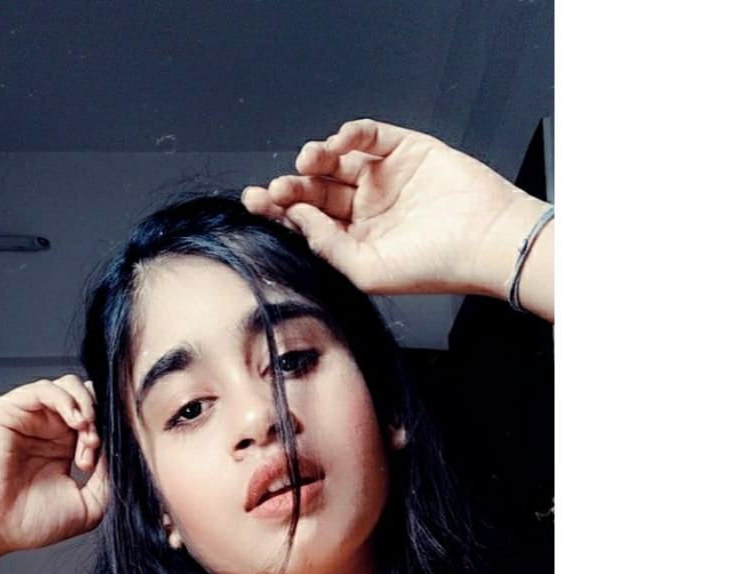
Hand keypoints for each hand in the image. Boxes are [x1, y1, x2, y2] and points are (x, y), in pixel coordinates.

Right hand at [0, 375, 108, 556]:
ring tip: (87, 435)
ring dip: (87, 408)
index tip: (107, 459)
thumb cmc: (31, 522)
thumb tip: (122, 451)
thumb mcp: (89, 505)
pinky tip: (76, 422)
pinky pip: (46, 388)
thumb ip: (110, 478)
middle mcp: (49, 430)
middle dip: (100, 419)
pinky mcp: (11, 409)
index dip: (110, 434)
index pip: (99, 422)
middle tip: (95, 447)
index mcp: (65, 448)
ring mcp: (31, 418)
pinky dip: (67, 399)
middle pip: (88, 399)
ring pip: (70, 388)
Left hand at [242, 118, 547, 300]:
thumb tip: (295, 218)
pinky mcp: (406, 150)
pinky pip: (371, 136)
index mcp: (354, 242)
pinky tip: (338, 143)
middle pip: (316, 192)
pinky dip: (351, 134)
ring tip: (307, 162)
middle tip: (273, 188)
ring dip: (317, 158)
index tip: (257, 204)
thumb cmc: (434, 267)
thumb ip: (327, 247)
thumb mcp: (367, 270)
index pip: (308, 224)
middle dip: (291, 187)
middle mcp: (365, 210)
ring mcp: (384, 179)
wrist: (485, 241)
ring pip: (337, 162)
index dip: (281, 213)